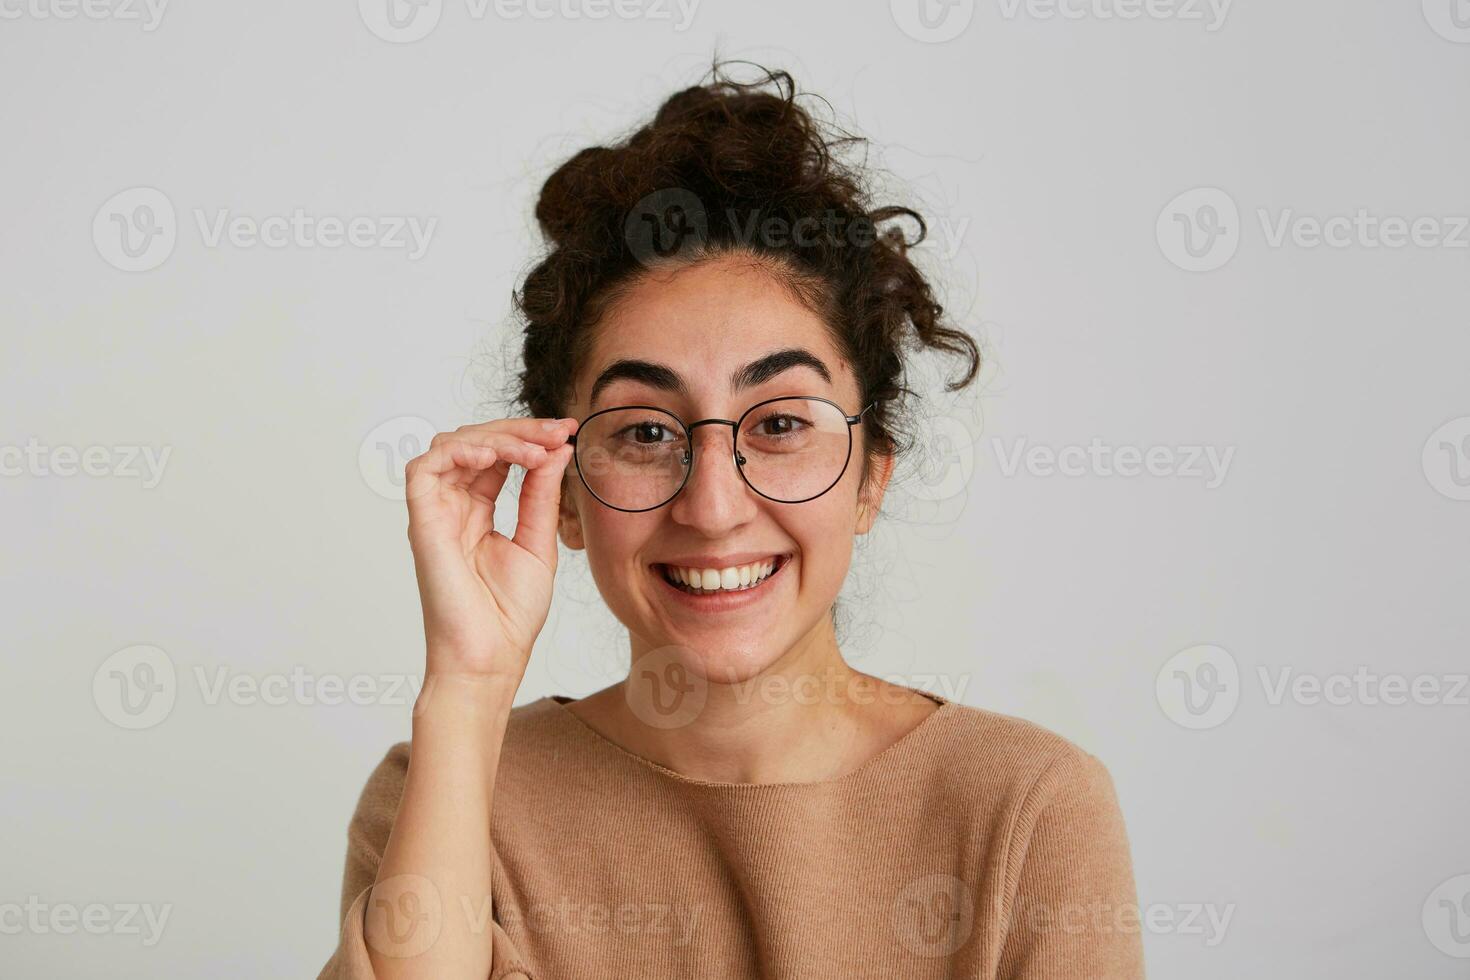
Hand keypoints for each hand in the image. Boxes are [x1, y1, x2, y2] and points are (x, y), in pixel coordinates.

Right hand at [403, 416, 578, 681]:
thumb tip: (556, 450)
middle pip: (475, 443)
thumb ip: (540, 494)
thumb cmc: (510, 615)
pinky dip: (460, 450)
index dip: (529, 438)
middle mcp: (453, 507)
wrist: (491, 657)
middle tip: (559, 430)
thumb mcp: (538, 542)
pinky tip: (496, 455)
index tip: (567, 432)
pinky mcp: (422, 522)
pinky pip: (426, 468)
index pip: (498, 457)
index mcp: (478, 513)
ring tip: (534, 449)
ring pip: (451, 446)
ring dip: (495, 437)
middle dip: (519, 429)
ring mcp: (436, 513)